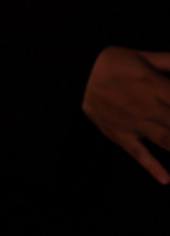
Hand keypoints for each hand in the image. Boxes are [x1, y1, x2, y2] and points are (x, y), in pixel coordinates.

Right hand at [83, 46, 169, 182]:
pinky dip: (152, 168)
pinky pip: (138, 154)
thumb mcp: (142, 56)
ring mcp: (134, 124)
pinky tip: (166, 179)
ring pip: (166, 140)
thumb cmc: (111, 63)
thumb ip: (168, 60)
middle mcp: (147, 107)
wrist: (75, 76)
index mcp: (155, 85)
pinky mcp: (120, 135)